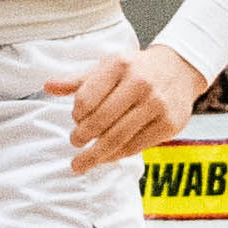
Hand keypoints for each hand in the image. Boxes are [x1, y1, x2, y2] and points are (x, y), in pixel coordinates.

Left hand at [45, 44, 206, 174]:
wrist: (180, 69)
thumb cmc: (138, 69)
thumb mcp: (109, 66)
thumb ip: (79, 80)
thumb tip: (48, 86)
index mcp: (120, 65)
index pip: (87, 97)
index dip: (76, 114)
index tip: (75, 121)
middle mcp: (140, 83)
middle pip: (101, 120)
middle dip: (83, 137)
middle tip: (75, 144)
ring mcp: (157, 105)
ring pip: (118, 137)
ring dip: (96, 154)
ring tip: (82, 163)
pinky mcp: (169, 124)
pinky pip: (136, 146)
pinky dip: (118, 155)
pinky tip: (107, 157)